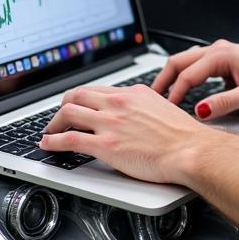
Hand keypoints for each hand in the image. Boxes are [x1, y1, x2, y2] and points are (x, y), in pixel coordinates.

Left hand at [39, 84, 204, 183]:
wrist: (190, 149)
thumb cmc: (184, 136)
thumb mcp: (163, 109)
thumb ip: (143, 109)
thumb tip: (136, 117)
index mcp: (134, 93)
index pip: (98, 90)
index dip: (82, 99)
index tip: (78, 107)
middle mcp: (119, 103)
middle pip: (77, 95)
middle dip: (64, 106)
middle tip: (60, 118)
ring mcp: (110, 122)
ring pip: (68, 112)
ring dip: (54, 123)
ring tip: (50, 132)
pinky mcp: (106, 144)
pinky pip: (69, 139)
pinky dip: (53, 141)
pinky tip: (48, 145)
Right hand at [152, 40, 238, 119]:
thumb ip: (224, 103)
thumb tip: (201, 110)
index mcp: (222, 55)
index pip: (187, 74)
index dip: (175, 94)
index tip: (168, 110)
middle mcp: (219, 50)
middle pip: (179, 62)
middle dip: (164, 80)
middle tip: (151, 98)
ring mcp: (221, 54)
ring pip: (187, 62)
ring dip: (174, 77)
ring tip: (163, 95)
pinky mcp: (225, 61)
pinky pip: (197, 66)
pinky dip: (186, 77)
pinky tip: (184, 89)